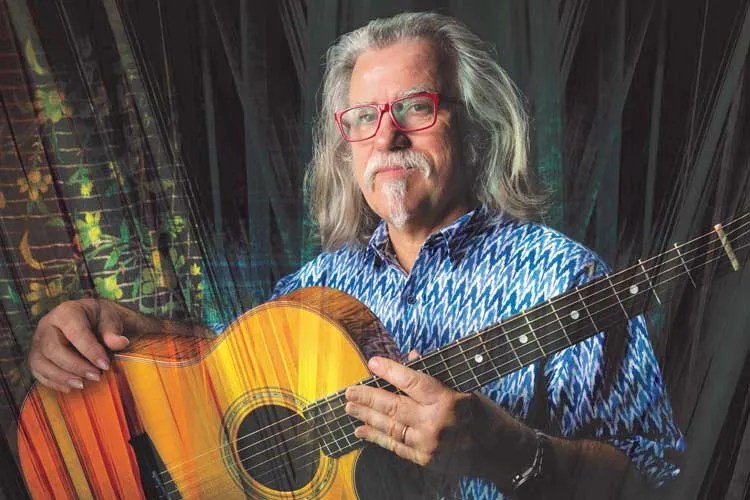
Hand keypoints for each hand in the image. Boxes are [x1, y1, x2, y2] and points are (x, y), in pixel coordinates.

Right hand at [28, 298, 129, 391]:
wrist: (88, 320)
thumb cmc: (99, 319)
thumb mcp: (110, 319)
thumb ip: (113, 331)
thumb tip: (120, 343)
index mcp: (67, 311)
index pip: (76, 333)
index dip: (90, 351)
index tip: (105, 366)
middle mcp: (47, 325)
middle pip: (53, 348)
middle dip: (75, 366)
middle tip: (96, 376)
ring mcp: (38, 341)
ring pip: (41, 361)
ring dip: (62, 377)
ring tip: (82, 384)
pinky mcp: (35, 355)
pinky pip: (37, 371)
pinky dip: (52, 382)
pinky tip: (69, 387)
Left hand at [344, 355, 477, 474]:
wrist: (500, 453)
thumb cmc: (485, 416)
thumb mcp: (464, 389)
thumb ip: (434, 377)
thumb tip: (410, 359)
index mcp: (447, 400)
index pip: (412, 381)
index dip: (390, 370)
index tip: (373, 362)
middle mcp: (434, 423)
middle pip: (393, 406)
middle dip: (368, 397)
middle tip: (350, 391)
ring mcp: (427, 444)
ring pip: (389, 427)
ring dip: (367, 416)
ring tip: (350, 407)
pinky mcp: (424, 460)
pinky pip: (395, 446)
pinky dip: (376, 438)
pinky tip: (362, 430)